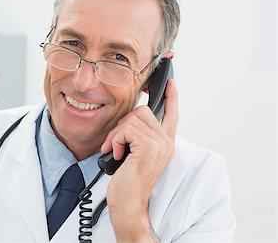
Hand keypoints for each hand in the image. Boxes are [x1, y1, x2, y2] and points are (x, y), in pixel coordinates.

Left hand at [100, 79, 178, 241]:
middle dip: (122, 125)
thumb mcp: (136, 155)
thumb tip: (130, 121)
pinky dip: (114, 140)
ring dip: (116, 135)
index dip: (172, 97)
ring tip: (114, 151)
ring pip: (132, 119)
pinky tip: (116, 155)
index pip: (172, 115)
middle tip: (114, 144)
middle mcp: (166, 142)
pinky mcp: (148, 147)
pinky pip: (126, 130)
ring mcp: (159, 144)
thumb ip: (139, 138)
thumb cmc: (128, 182)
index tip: (171, 83)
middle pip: (142, 111)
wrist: (129, 203)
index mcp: (165, 143)